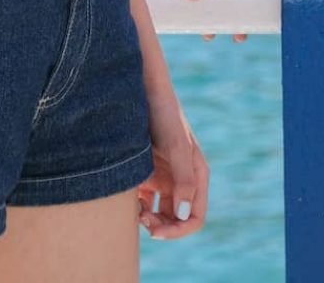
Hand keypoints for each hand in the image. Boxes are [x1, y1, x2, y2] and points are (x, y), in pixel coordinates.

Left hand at [138, 96, 208, 240]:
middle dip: (162, 227)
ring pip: (159, 214)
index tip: (157, 231)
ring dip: (148, 220)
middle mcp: (182, 180)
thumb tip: (184, 215)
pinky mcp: (147, 174)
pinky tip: (127, 201)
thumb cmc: (164, 115)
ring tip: (134, 213)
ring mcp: (164, 178)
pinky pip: (144, 203)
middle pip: (176, 220)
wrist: (142, 92)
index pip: (194, 217)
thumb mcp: (176, 147)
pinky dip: (136, 208)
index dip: (179, 230)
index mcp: (196, 175)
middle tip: (142, 221)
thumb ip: (183, 181)